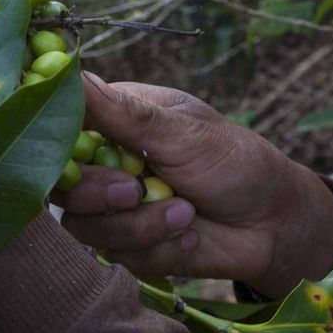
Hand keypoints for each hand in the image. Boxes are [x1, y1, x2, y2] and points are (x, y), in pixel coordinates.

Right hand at [53, 73, 332, 296]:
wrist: (275, 225)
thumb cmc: (234, 161)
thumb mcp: (182, 132)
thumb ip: (124, 113)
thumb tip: (74, 75)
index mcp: (112, 121)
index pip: (61, 128)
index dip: (57, 147)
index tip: (80, 158)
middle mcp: (104, 163)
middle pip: (62, 185)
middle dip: (99, 194)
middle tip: (133, 190)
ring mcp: (113, 207)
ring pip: (86, 227)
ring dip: (140, 225)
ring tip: (185, 213)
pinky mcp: (128, 245)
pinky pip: (118, 256)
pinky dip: (158, 248)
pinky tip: (189, 234)